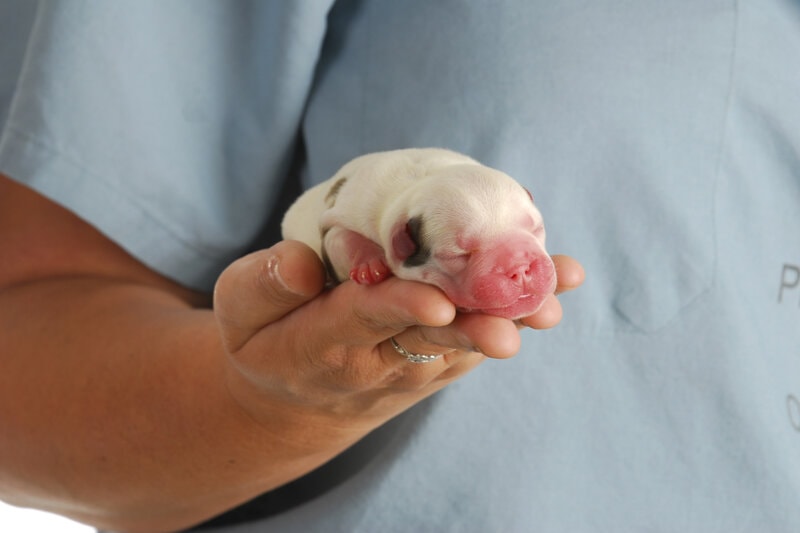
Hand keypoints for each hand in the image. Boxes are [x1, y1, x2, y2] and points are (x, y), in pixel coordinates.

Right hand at [214, 242, 583, 440]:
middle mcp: (379, 355)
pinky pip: (479, 333)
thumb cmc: (268, 340)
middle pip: (430, 337)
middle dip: (473, 325)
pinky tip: (557, 281)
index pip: (365, 319)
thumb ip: (264, 284)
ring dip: (513, 312)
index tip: (438, 302)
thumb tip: (300, 261)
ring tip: (559, 285)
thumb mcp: (241, 312)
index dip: (400, 308)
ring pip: (467, 337)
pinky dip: (517, 307)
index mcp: (324, 340)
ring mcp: (417, 361)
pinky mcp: (441, 358)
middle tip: (514, 326)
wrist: (299, 399)